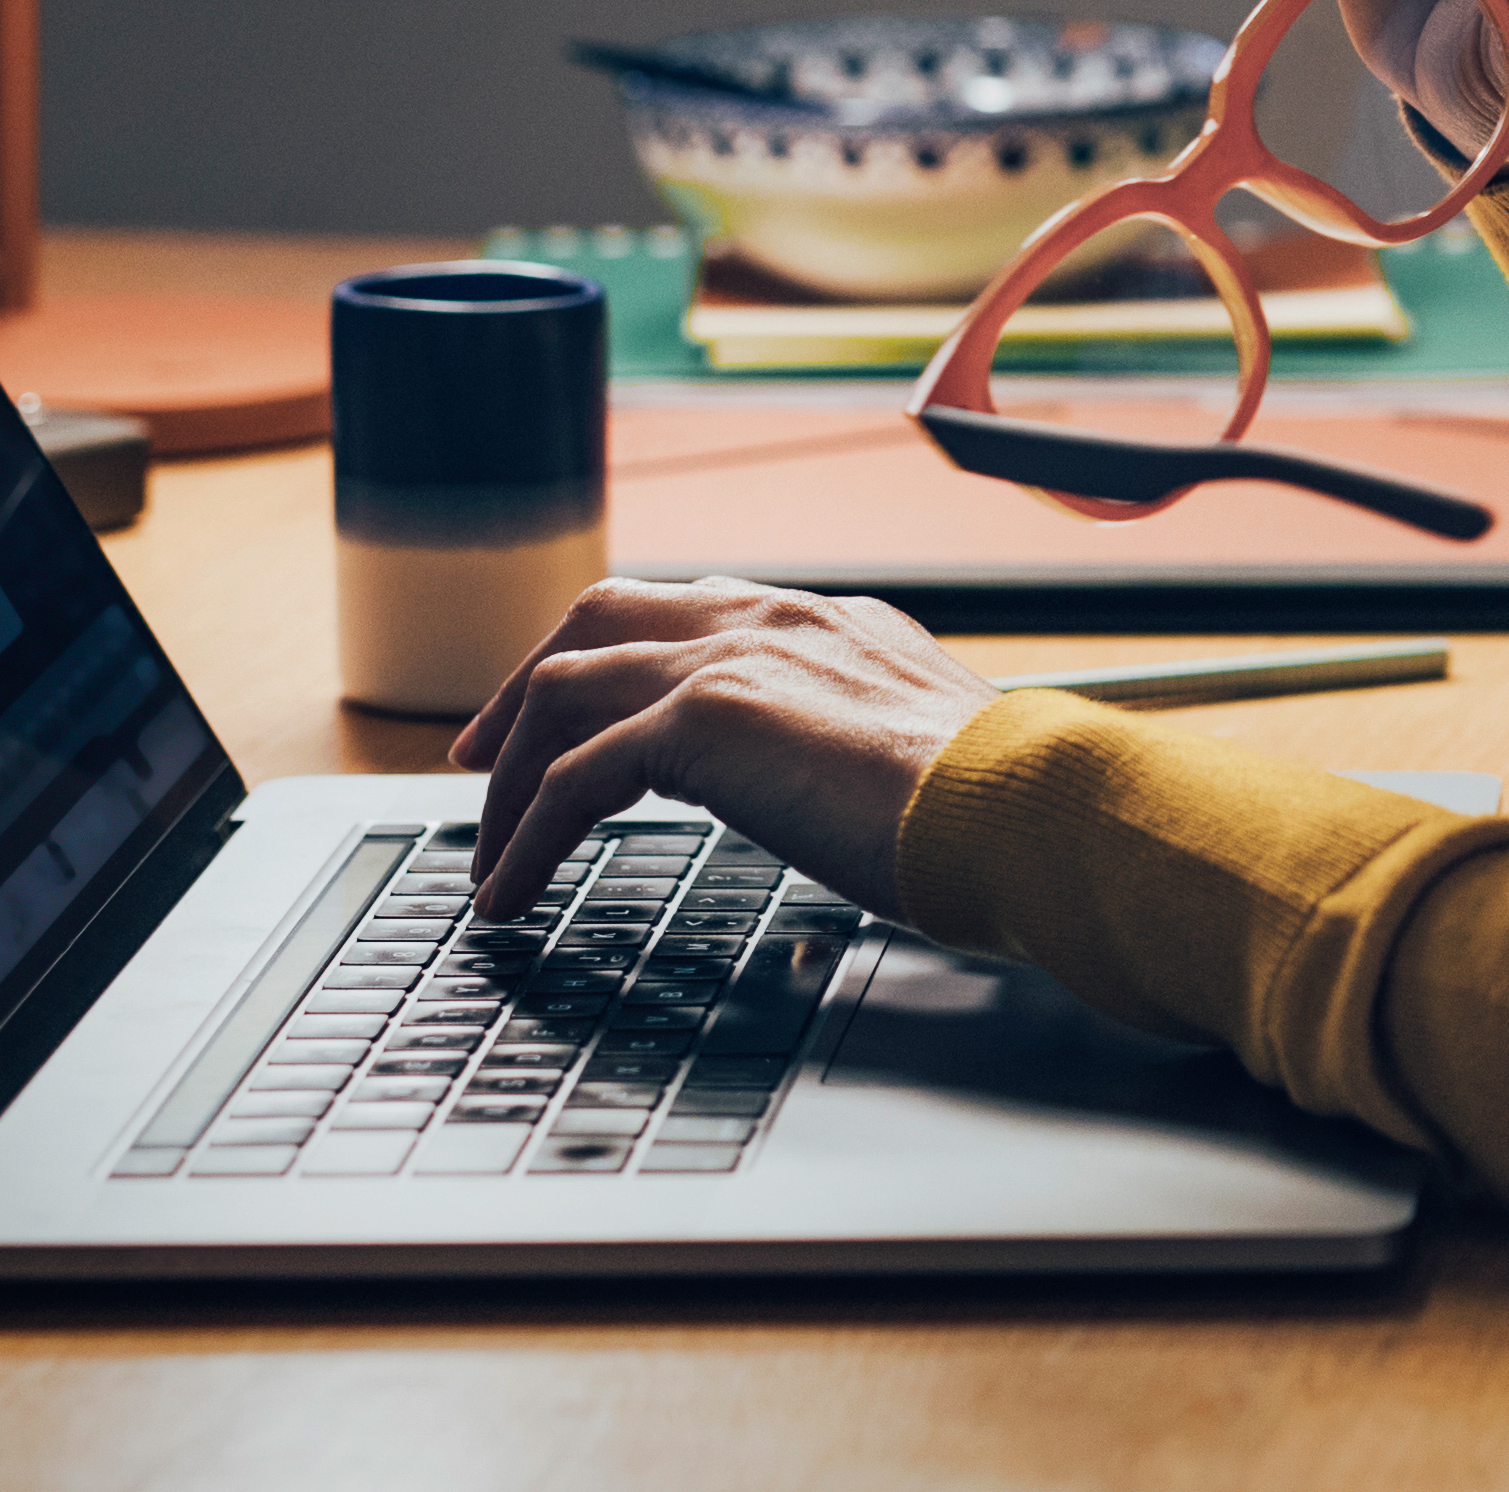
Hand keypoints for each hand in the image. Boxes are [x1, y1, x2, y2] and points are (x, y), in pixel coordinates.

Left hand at [449, 576, 993, 919]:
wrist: (1024, 806)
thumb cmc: (999, 804)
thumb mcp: (922, 750)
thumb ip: (865, 744)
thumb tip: (845, 793)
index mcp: (826, 621)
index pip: (688, 611)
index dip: (615, 658)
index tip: (577, 713)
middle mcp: (771, 618)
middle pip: (601, 616)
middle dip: (530, 683)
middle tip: (484, 756)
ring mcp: (731, 660)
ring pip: (565, 688)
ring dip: (514, 774)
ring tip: (489, 851)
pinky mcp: (702, 724)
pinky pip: (573, 778)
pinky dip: (526, 838)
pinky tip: (511, 896)